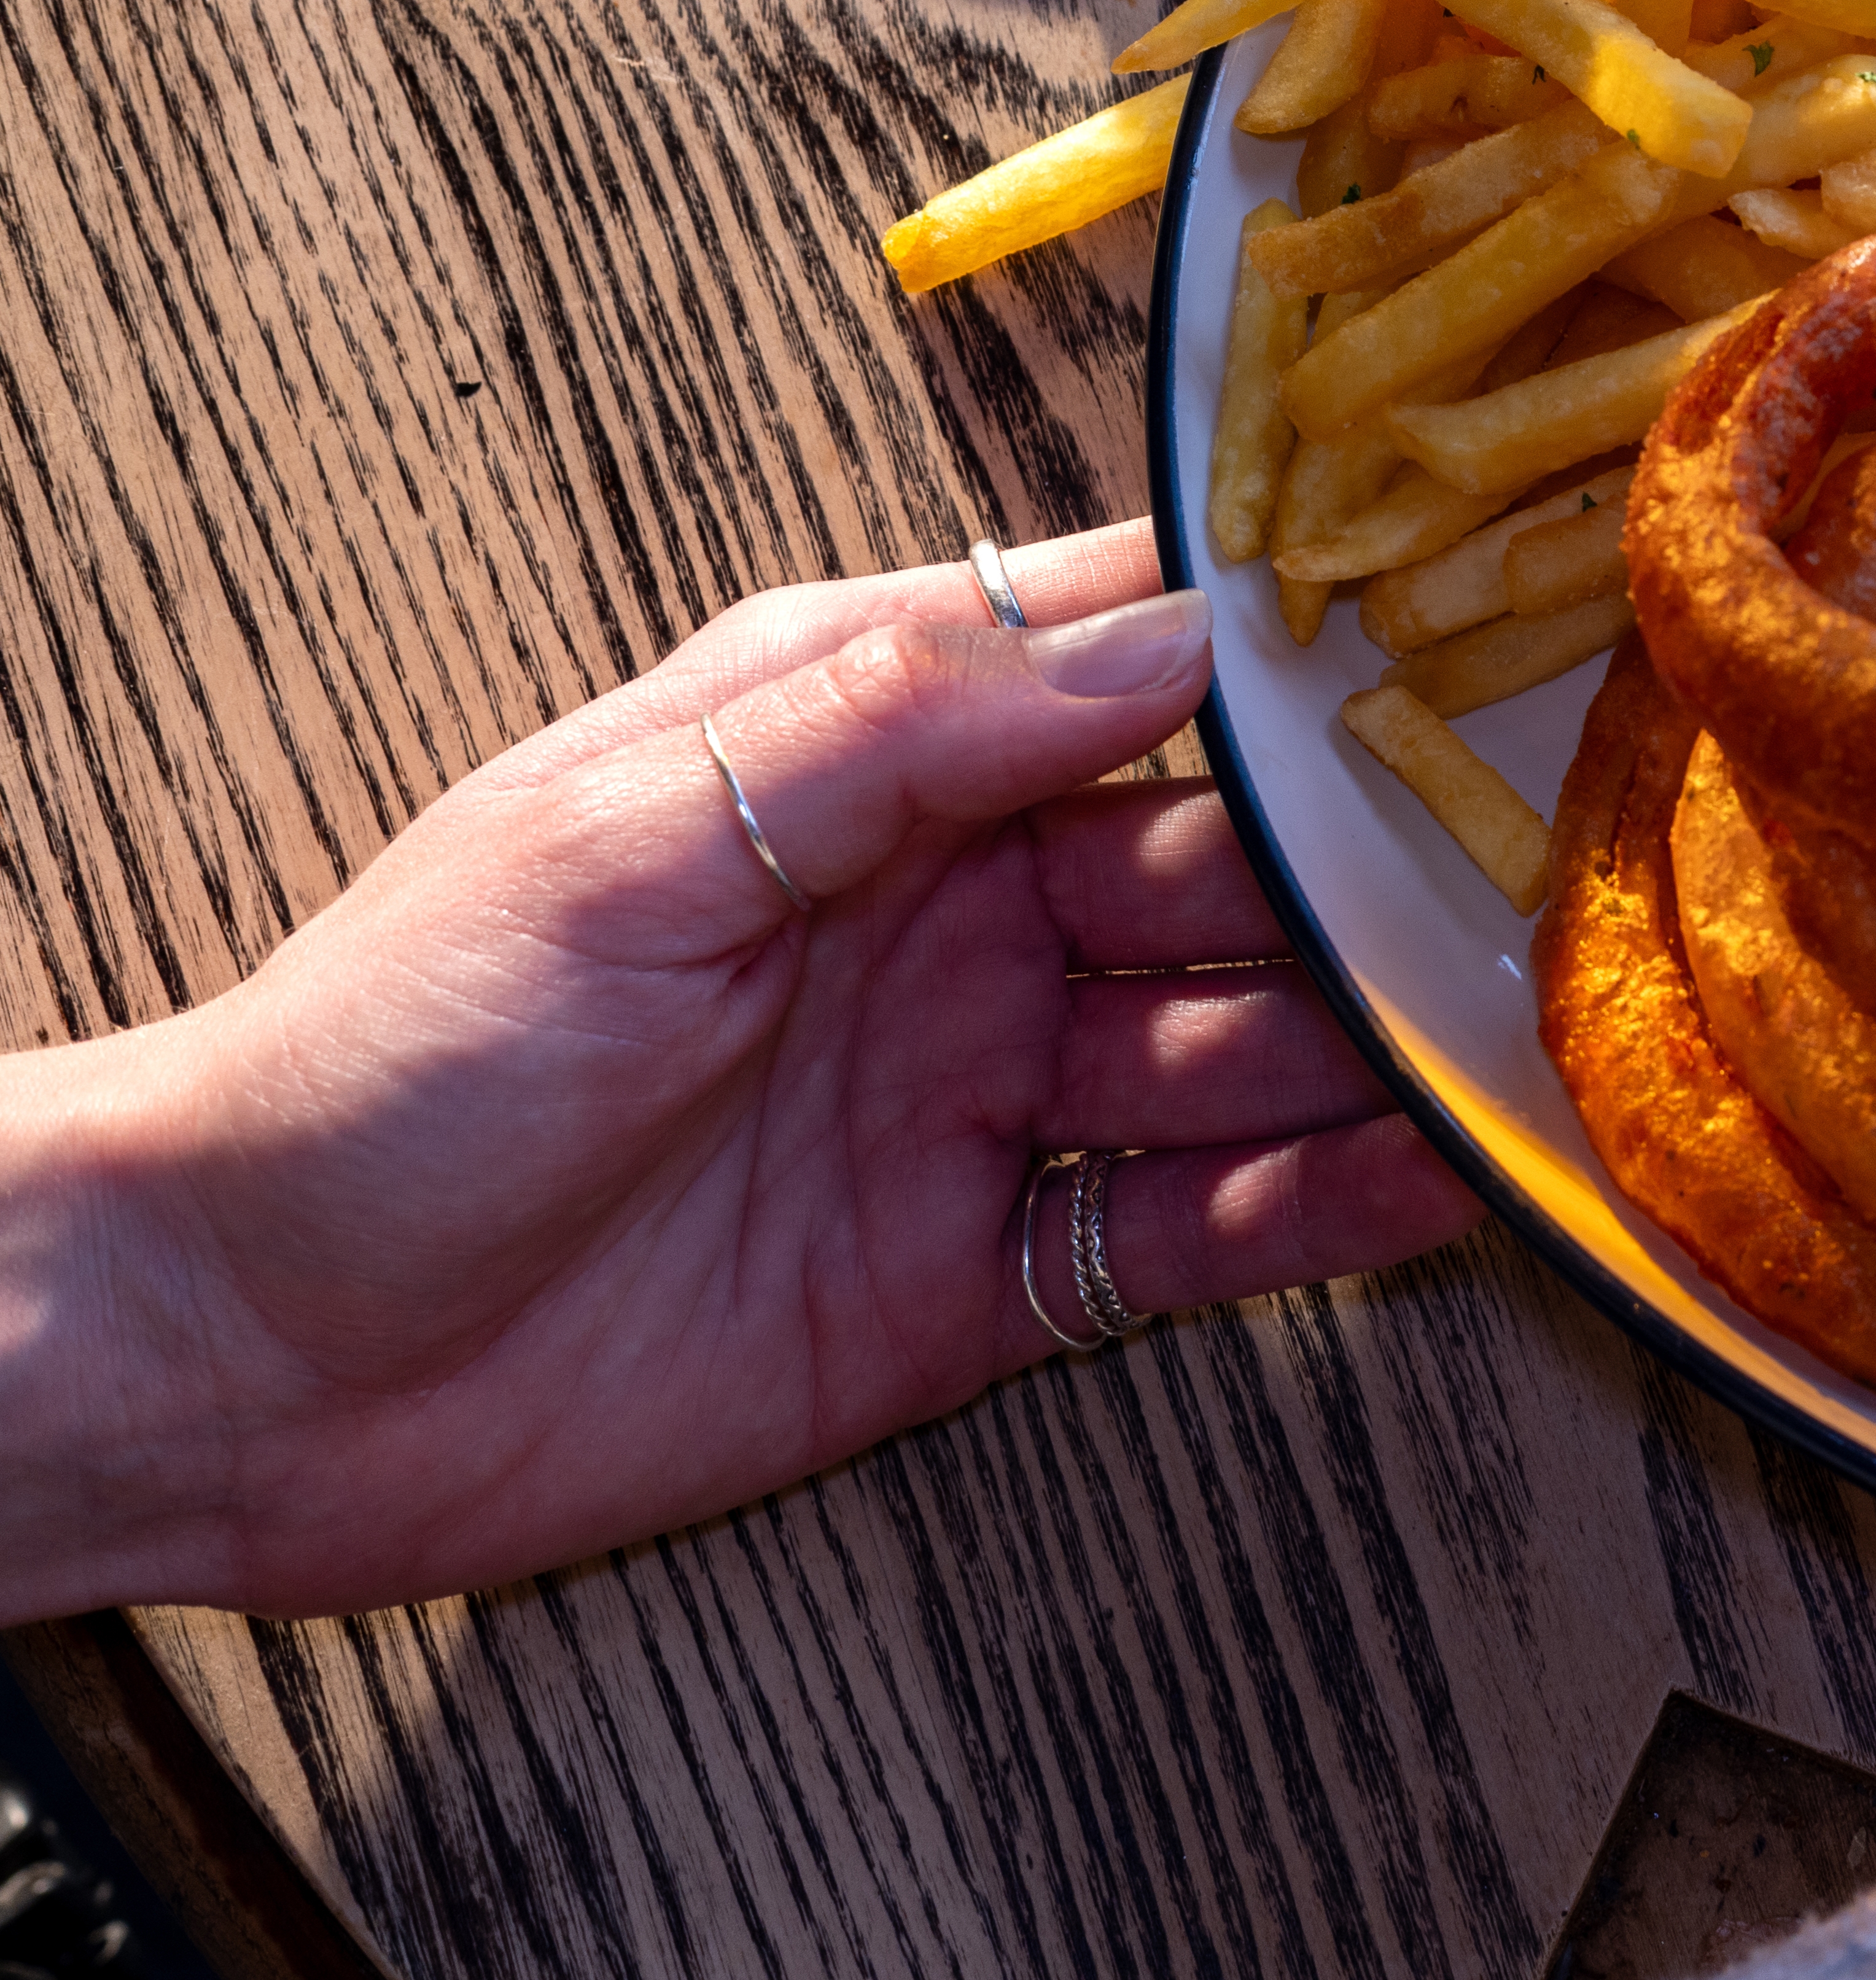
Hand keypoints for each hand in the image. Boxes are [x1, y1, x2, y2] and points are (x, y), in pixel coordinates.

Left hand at [2, 525, 1480, 1619]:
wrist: (235, 1353)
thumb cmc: (385, 1054)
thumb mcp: (632, 835)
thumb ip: (903, 725)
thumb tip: (1171, 634)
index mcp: (859, 758)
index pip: (1119, 660)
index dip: (1288, 645)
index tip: (1458, 626)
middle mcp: (947, 911)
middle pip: (1221, 869)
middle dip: (1368, 869)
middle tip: (1536, 869)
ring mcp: (973, 1095)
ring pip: (1236, 1048)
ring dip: (1371, 1041)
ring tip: (1524, 1031)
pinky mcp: (979, 1274)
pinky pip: (1191, 1227)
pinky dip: (1319, 1205)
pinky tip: (1430, 1181)